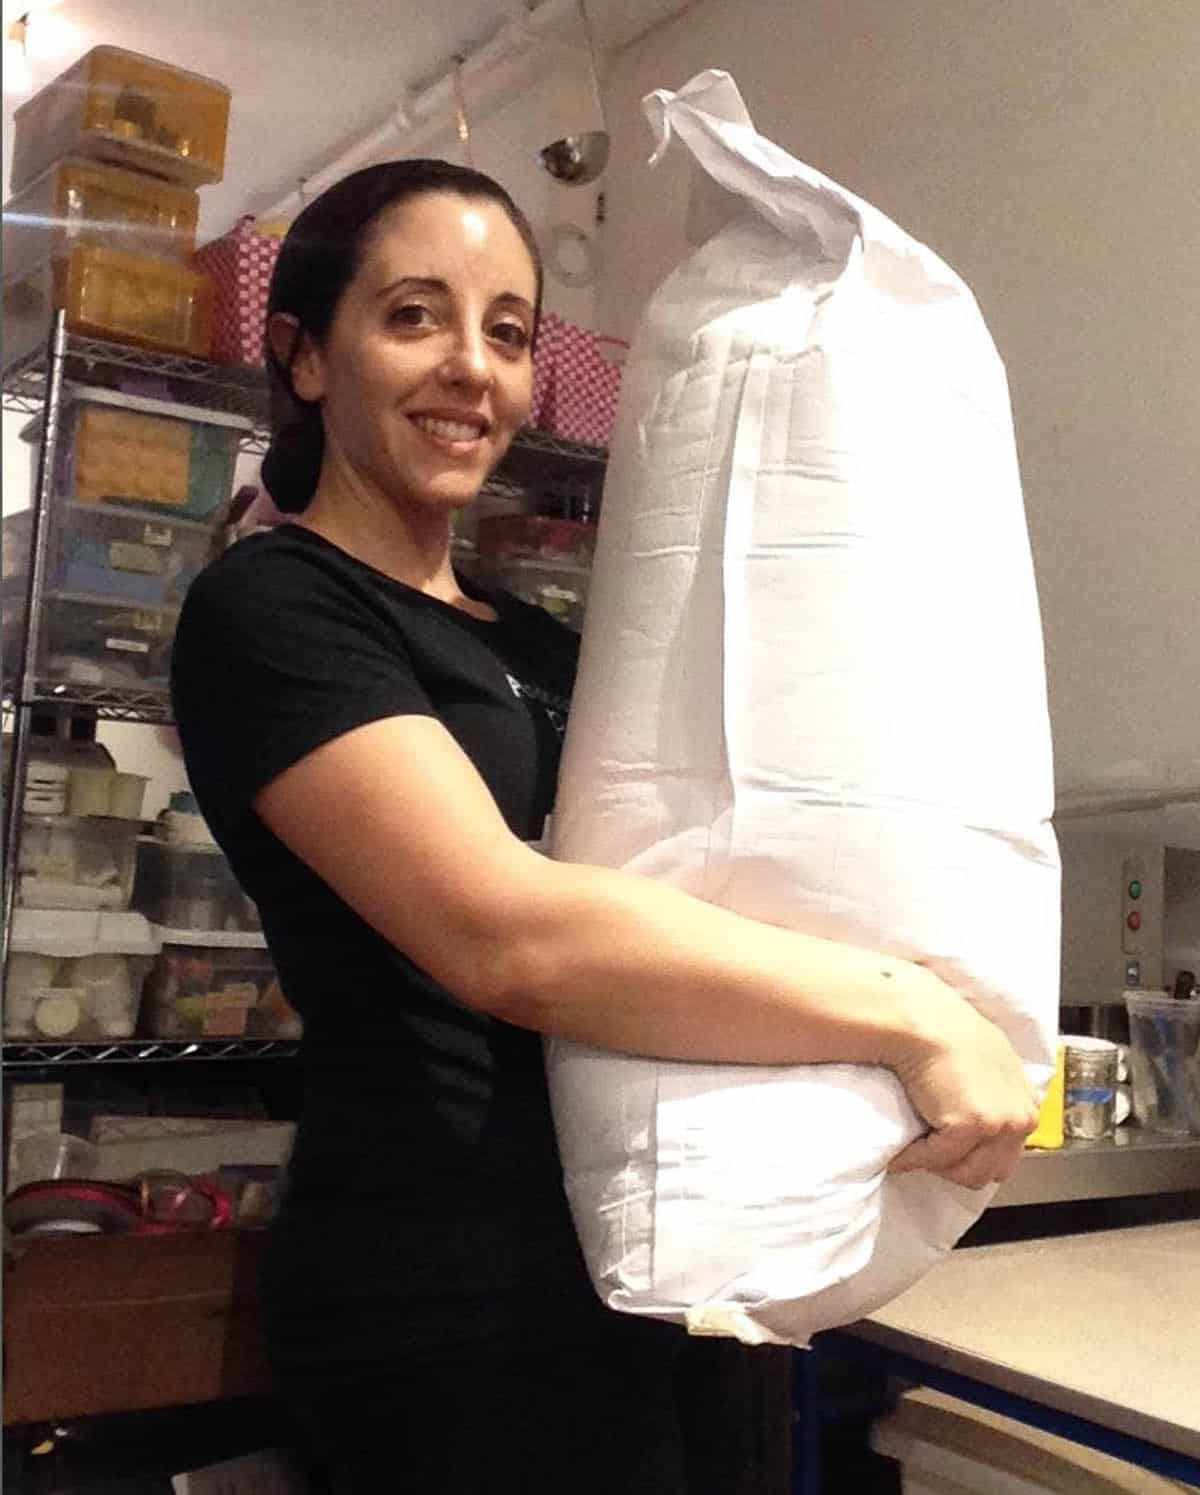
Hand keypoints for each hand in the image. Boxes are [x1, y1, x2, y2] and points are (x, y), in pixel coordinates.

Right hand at [885, 969, 1039, 1188]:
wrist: (925, 1020)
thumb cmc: (946, 1030)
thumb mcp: (987, 1060)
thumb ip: (994, 1091)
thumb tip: (973, 1111)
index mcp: (1026, 1103)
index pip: (1007, 1153)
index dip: (975, 1154)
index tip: (948, 1150)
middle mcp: (1021, 1117)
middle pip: (992, 1169)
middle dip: (958, 1165)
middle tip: (928, 1152)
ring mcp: (999, 1124)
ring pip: (967, 1172)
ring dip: (937, 1165)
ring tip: (914, 1152)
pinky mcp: (970, 1127)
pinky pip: (935, 1159)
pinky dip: (913, 1158)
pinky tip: (900, 1151)